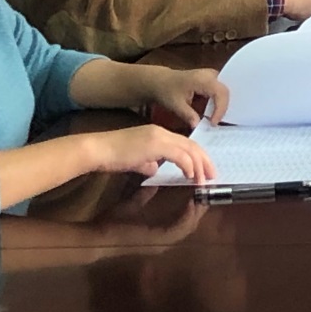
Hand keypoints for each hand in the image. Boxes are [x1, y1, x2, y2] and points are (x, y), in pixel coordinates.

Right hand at [92, 123, 212, 186]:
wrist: (98, 149)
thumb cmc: (113, 155)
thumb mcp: (135, 160)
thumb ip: (147, 163)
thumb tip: (155, 169)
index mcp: (158, 134)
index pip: (185, 143)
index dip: (197, 156)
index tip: (204, 170)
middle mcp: (162, 132)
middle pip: (192, 145)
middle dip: (204, 160)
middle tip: (212, 175)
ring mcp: (159, 136)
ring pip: (189, 149)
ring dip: (199, 165)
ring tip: (204, 179)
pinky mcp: (155, 144)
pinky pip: (179, 155)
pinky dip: (188, 165)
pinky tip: (191, 176)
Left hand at [143, 65, 227, 129]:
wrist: (160, 81)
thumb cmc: (167, 91)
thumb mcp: (175, 105)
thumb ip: (188, 115)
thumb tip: (198, 126)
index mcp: (203, 79)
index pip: (220, 93)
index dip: (220, 109)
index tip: (213, 123)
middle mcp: (210, 74)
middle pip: (225, 91)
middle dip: (223, 108)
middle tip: (216, 122)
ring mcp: (211, 76)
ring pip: (224, 91)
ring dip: (221, 106)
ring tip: (215, 119)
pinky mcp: (210, 80)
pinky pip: (219, 91)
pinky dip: (217, 102)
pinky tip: (212, 113)